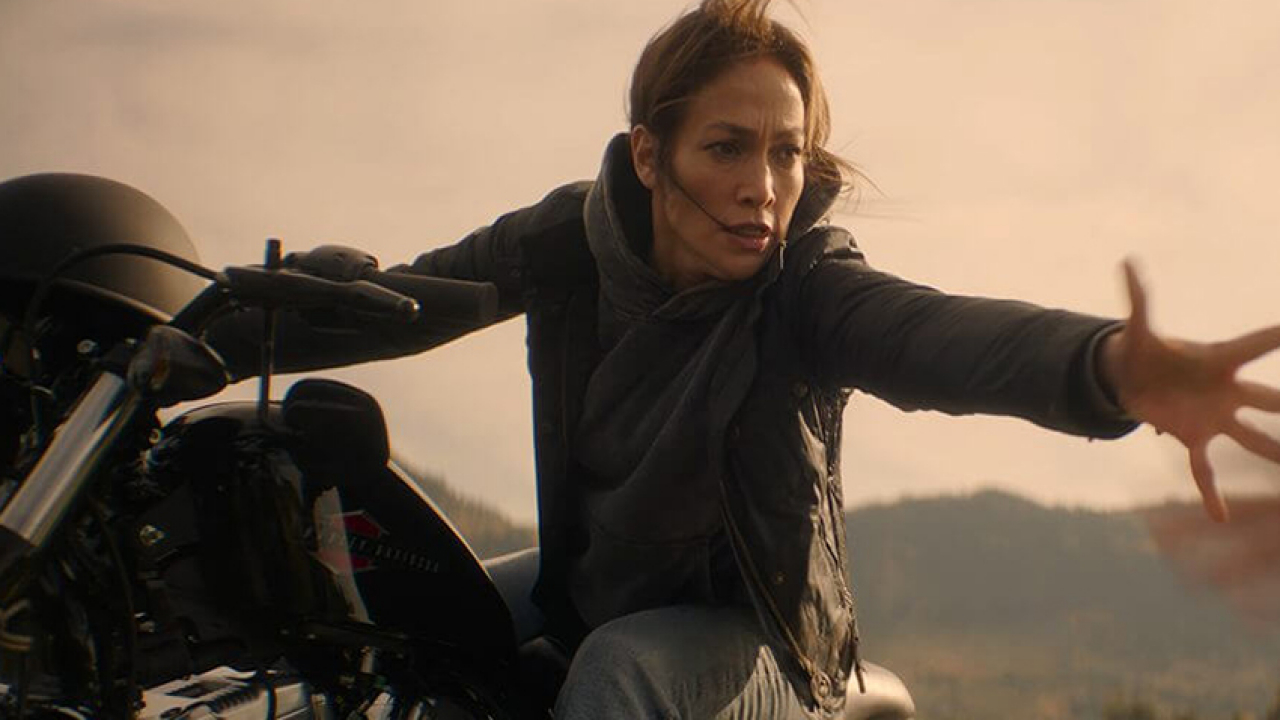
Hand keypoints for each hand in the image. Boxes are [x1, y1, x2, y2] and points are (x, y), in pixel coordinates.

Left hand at [1100, 259, 1279, 521]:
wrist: (1132, 378)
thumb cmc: (1143, 350)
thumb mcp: (1137, 328)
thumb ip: (1137, 298)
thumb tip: (1125, 260)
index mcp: (1218, 360)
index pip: (1258, 345)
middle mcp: (1226, 391)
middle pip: (1271, 400)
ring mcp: (1214, 418)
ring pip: (1253, 439)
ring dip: (1274, 453)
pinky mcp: (1192, 438)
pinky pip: (1204, 470)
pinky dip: (1209, 492)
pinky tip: (1218, 517)